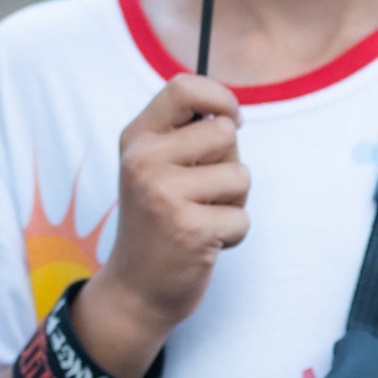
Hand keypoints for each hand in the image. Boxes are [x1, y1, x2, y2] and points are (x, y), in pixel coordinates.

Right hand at [68, 75, 248, 377]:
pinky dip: (233, 235)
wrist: (135, 290)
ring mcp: (163, 195)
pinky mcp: (188, 229)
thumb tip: (233, 114)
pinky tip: (204, 245)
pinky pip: (243, 218)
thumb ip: (186, 137)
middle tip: (200, 195)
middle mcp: (143, 161)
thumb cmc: (159, 222)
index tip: (232, 121)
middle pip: (226, 133)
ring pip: (241, 176)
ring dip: (234, 203)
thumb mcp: (155, 169)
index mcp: (136, 139)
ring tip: (201, 219)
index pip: (184, 87)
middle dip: (229, 164)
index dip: (220, 98)